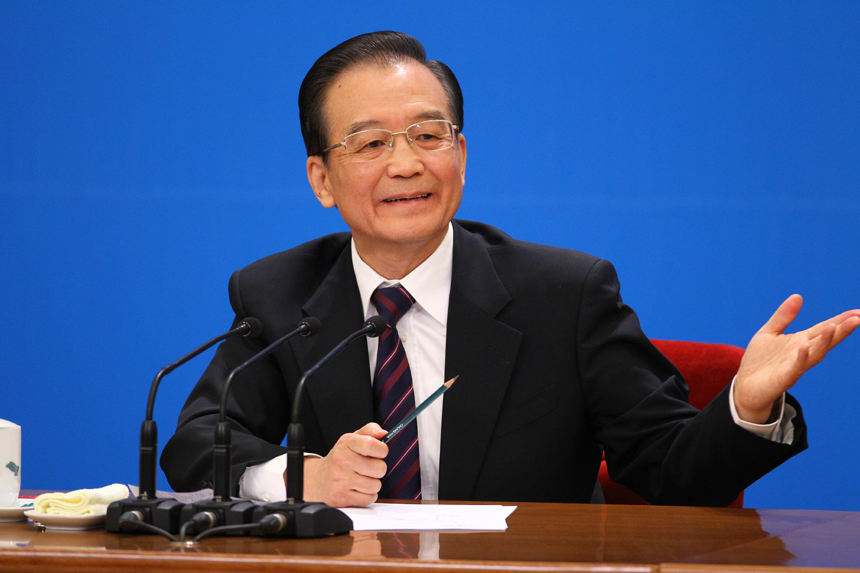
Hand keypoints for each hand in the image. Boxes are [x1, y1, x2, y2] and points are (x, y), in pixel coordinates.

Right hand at [294, 422, 387, 507]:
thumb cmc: (340, 458)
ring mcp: (341, 480)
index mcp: (346, 444)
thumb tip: (383, 433)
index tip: (380, 453)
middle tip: (368, 468)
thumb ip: (369, 431)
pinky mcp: (342, 497)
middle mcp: (343, 461)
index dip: (382, 450)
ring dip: (373, 484)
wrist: (318, 480)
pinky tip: (359, 489)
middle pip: (379, 468)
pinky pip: (369, 498)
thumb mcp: (351, 440)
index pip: (372, 445)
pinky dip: (368, 496)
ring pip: (375, 485)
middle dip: (378, 469)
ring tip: (363, 479)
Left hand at [734, 294, 859, 422]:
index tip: (858, 312)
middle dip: (841, 330)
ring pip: (815, 354)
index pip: (824, 329)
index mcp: (800, 341)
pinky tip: (805, 347)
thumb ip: (783, 316)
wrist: (746, 386)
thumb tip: (798, 296)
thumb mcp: (769, 332)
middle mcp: (802, 353)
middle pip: (825, 340)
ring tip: (835, 326)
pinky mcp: (784, 377)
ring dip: (825, 341)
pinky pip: (796, 367)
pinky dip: (802, 357)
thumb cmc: (759, 360)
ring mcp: (795, 366)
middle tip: (857, 318)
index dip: (840, 320)